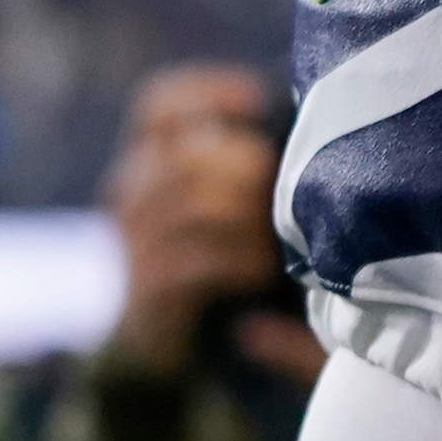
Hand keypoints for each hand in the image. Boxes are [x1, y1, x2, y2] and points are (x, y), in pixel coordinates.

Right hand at [100, 63, 289, 376]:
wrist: (152, 348)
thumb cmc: (205, 264)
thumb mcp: (215, 207)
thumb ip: (242, 167)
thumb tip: (313, 124)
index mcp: (144, 164)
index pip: (156, 107)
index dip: (206, 93)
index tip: (257, 100)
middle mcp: (128, 196)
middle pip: (182, 153)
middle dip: (243, 161)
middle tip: (286, 182)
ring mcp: (130, 246)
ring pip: (188, 205)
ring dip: (248, 215)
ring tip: (286, 233)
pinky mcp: (144, 294)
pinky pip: (192, 264)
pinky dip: (238, 261)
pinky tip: (265, 270)